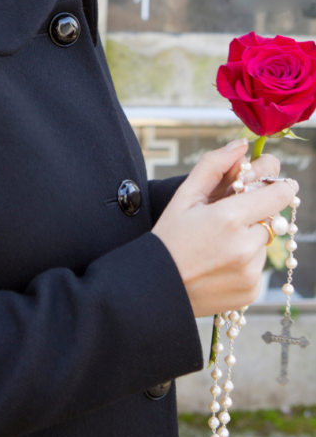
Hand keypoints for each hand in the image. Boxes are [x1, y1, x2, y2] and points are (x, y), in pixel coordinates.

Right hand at [152, 140, 296, 316]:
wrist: (156, 289)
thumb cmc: (169, 238)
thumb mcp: (185, 196)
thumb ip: (214, 165)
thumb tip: (241, 145)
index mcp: (229, 218)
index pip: (280, 194)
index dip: (276, 184)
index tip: (266, 182)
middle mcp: (245, 247)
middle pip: (272, 216)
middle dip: (255, 211)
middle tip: (228, 215)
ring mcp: (250, 272)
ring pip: (265, 241)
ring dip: (250, 236)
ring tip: (218, 243)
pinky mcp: (252, 290)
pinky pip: (259, 264)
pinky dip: (246, 259)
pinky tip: (220, 261)